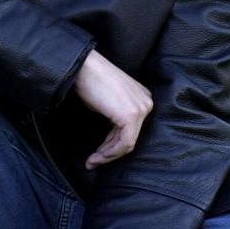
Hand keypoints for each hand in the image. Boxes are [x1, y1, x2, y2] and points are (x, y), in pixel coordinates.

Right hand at [73, 49, 152, 169]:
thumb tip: (109, 142)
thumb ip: (114, 119)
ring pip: (127, 143)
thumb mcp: (107, 102)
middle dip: (110, 152)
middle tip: (93, 162)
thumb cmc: (90, 80)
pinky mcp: (131, 115)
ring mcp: (140, 109)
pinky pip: (124, 143)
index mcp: (142, 98)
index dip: (113, 145)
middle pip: (130, 137)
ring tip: (91, 161)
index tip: (97, 155)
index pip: (131, 129)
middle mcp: (146, 103)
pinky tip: (96, 156)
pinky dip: (110, 153)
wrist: (83, 66)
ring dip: (108, 155)